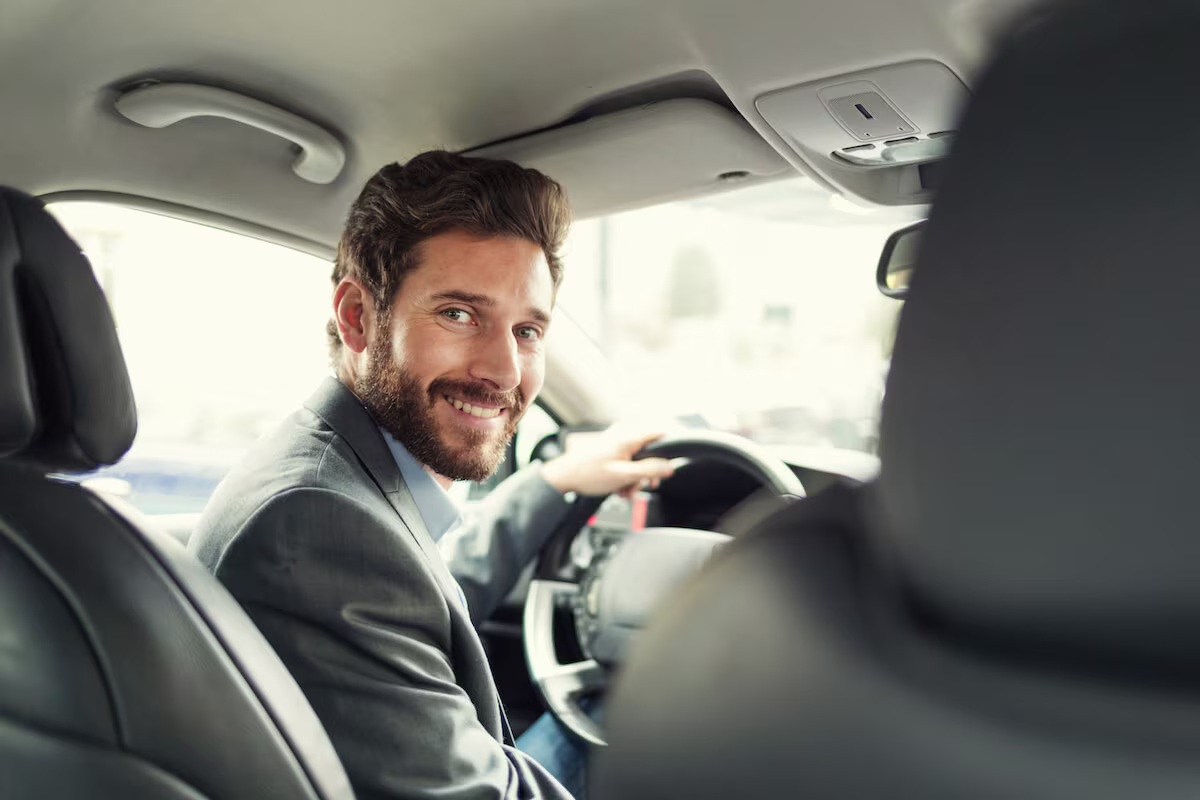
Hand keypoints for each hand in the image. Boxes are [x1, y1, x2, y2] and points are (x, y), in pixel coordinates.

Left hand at [541, 426, 674, 497]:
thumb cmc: (588, 474)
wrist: (565, 477)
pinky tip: (620, 487)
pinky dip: (626, 475)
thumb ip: (650, 470)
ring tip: (626, 491)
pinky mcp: (611, 450)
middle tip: (647, 485)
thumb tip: (669, 467)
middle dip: (648, 471)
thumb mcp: (624, 475)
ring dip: (636, 477)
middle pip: (649, 451)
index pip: (660, 434)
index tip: (668, 466)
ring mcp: (617, 441)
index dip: (668, 452)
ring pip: (638, 459)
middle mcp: (624, 434)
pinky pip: (627, 461)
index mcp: (629, 436)